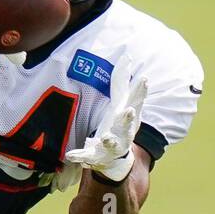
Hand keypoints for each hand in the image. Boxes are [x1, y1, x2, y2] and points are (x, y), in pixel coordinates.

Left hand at [63, 55, 146, 183]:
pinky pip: (87, 157)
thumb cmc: (120, 126)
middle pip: (128, 125)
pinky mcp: (96, 156)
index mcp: (129, 117)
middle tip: (129, 111)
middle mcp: (124, 132)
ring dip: (108, 140)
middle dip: (129, 118)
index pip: (137, 102)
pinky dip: (79, 156)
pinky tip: (70, 155)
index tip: (144, 79)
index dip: (141, 91)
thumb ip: (122, 82)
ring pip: (111, 143)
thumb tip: (127, 55)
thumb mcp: (122, 103)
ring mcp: (111, 146)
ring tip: (104, 138)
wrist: (115, 158)